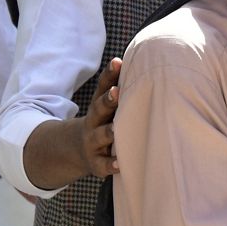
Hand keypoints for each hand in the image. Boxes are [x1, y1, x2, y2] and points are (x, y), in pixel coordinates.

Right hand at [77, 57, 121, 177]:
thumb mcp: (108, 106)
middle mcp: (94, 121)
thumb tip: (149, 60)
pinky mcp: (95, 162)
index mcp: (100, 105)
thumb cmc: (104, 122)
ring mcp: (93, 142)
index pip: (103, 86)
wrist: (77, 149)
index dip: (109, 74)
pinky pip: (103, 164)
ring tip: (116, 130)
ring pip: (100, 135)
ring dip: (108, 132)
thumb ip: (122, 87)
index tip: (117, 62)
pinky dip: (111, 164)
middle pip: (99, 108)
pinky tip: (120, 164)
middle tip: (116, 92)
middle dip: (108, 100)